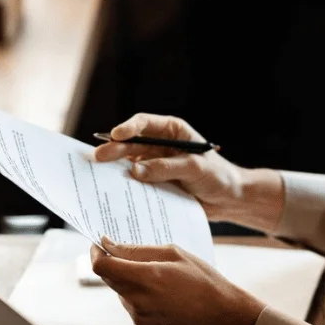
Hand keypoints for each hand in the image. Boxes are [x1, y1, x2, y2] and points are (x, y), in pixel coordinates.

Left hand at [90, 237, 265, 324]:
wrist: (224, 318)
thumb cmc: (204, 282)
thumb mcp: (175, 255)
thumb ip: (138, 251)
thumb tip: (110, 246)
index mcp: (145, 278)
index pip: (102, 266)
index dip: (96, 253)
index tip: (99, 245)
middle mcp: (138, 302)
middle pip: (111, 280)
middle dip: (118, 266)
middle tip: (141, 259)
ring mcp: (140, 320)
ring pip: (123, 295)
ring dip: (133, 285)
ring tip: (165, 284)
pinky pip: (134, 311)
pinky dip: (142, 302)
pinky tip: (167, 300)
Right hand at [93, 113, 283, 231]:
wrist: (228, 200)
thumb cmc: (217, 176)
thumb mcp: (195, 168)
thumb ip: (166, 167)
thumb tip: (135, 170)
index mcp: (171, 132)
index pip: (144, 124)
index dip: (129, 128)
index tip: (117, 135)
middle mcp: (159, 146)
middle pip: (131, 144)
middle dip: (114, 149)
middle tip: (99, 157)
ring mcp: (154, 165)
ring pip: (128, 164)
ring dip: (114, 169)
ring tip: (97, 175)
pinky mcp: (153, 185)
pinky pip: (134, 184)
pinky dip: (123, 187)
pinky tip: (110, 192)